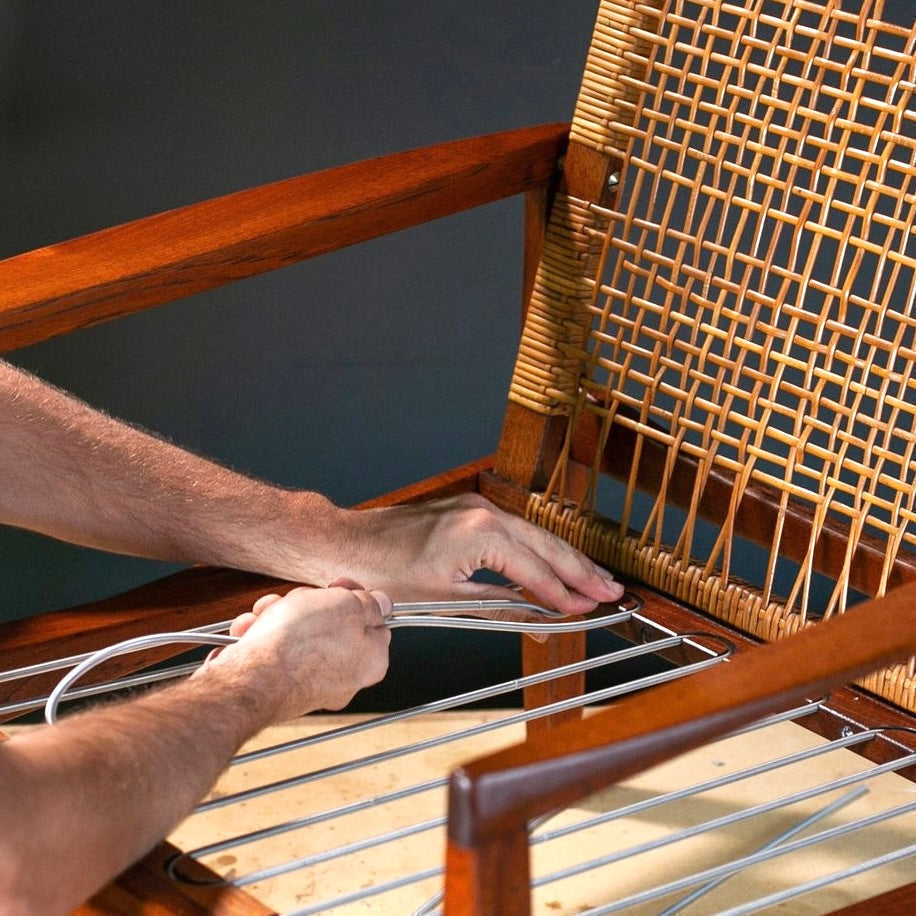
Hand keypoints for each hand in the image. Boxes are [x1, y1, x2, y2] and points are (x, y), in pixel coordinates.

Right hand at [209, 581, 391, 720]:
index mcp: (372, 659)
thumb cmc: (303, 642)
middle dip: (307, 605)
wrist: (253, 678)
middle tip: (298, 601)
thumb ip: (369, 603)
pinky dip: (260, 636)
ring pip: (298, 635)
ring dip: (277, 616)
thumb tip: (382, 604)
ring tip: (266, 614)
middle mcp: (345, 678)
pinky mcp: (280, 688)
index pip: (373, 620)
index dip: (353, 595)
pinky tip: (249, 630)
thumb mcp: (348, 605)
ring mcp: (311, 684)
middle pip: (331, 625)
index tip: (337, 586)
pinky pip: (275, 652)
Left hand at [328, 493, 623, 613]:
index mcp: (480, 533)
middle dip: (579, 570)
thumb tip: (536, 619)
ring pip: (533, 535)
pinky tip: (551, 564)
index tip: (589, 609)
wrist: (345, 544)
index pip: (535, 568)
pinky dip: (536, 550)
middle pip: (544, 544)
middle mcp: (484, 512)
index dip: (563, 593)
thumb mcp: (444, 600)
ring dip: (563, 558)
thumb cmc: (385, 573)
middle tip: (611, 591)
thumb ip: (497, 606)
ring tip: (593, 579)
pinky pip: (514, 531)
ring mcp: (476, 507)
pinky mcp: (468, 510)